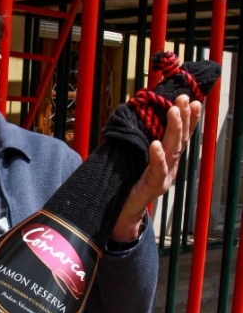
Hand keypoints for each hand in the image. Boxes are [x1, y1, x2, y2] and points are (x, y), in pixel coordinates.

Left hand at [110, 95, 201, 242]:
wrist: (121, 213)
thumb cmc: (126, 185)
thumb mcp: (134, 160)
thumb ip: (138, 143)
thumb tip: (133, 117)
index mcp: (166, 160)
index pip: (179, 136)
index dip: (187, 119)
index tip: (192, 101)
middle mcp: (169, 168)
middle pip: (179, 140)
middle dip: (183, 118)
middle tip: (184, 99)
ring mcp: (162, 178)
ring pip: (172, 151)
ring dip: (173, 130)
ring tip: (173, 111)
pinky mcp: (151, 188)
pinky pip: (156, 171)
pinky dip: (157, 158)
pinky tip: (156, 145)